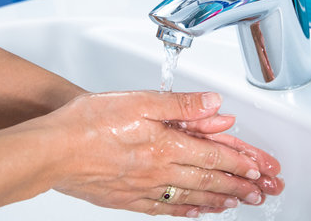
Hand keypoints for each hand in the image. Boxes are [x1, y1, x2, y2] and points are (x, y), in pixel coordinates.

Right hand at [45, 91, 282, 217]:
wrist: (52, 149)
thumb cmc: (90, 121)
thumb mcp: (139, 100)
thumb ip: (180, 104)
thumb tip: (214, 104)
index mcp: (166, 143)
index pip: (213, 155)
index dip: (239, 162)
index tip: (257, 170)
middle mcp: (160, 169)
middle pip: (208, 179)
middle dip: (237, 186)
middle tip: (258, 194)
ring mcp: (144, 188)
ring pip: (190, 196)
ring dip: (217, 201)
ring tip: (235, 205)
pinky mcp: (128, 199)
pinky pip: (164, 209)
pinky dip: (184, 211)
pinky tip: (195, 213)